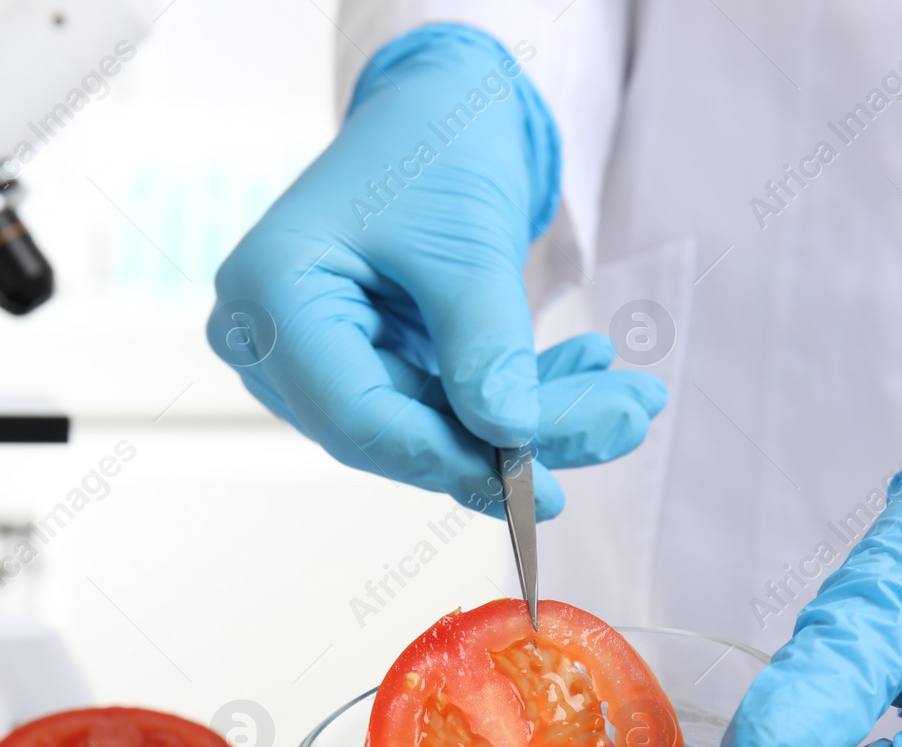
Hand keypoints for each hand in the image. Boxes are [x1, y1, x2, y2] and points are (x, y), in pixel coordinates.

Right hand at [207, 25, 666, 518]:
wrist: (437, 108)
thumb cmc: (434, 144)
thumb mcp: (466, 240)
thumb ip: (485, 344)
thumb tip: (516, 442)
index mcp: (269, 299)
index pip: (358, 417)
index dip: (450, 459)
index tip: (541, 483)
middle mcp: (274, 343)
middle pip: (402, 431)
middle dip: (519, 437)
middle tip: (626, 421)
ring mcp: (318, 362)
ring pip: (434, 427)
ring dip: (538, 420)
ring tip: (632, 399)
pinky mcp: (367, 367)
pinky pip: (446, 406)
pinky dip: (519, 395)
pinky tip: (590, 371)